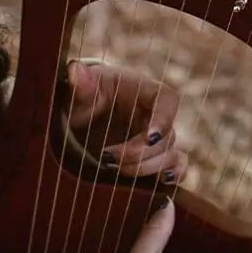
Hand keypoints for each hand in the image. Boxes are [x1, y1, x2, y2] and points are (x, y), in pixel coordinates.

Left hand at [66, 60, 187, 183]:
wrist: (79, 118)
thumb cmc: (82, 98)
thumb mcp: (79, 92)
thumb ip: (79, 85)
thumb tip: (75, 70)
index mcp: (142, 90)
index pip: (167, 100)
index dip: (163, 120)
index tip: (148, 138)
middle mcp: (155, 115)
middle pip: (167, 136)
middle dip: (140, 153)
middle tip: (108, 159)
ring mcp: (158, 138)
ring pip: (171, 156)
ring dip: (147, 169)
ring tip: (115, 171)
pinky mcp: (155, 157)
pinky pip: (176, 168)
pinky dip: (172, 176)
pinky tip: (157, 183)